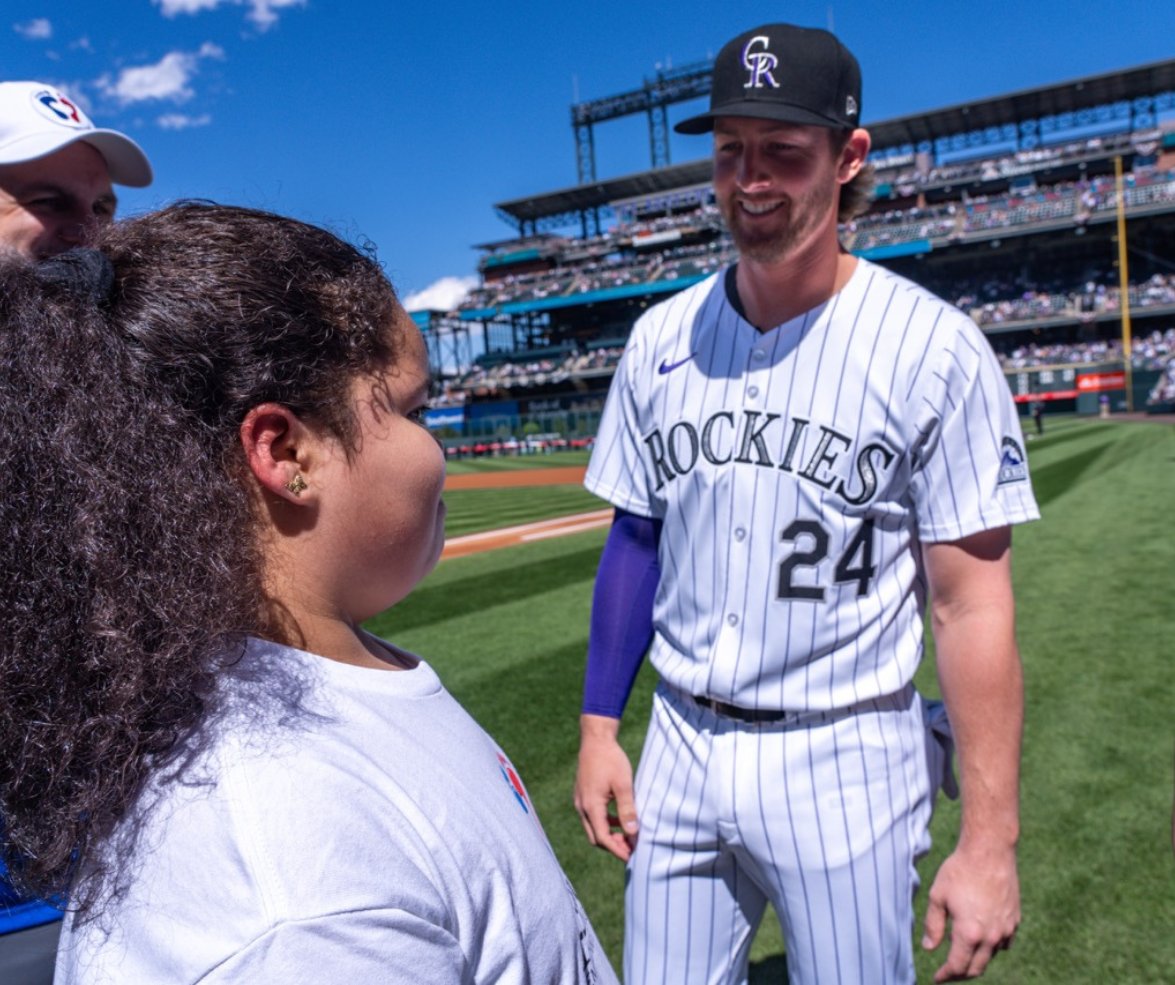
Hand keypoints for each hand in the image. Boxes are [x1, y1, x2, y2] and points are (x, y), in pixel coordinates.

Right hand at [574, 714, 637, 860]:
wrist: (595, 739)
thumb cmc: (611, 759)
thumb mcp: (624, 784)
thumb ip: (627, 810)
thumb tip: (633, 834)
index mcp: (591, 806)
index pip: (603, 839)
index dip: (618, 850)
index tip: (633, 857)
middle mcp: (582, 807)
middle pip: (595, 837)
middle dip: (613, 846)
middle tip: (633, 849)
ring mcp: (580, 801)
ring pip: (593, 828)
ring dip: (610, 835)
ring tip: (629, 836)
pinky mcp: (583, 796)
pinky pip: (593, 817)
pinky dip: (606, 823)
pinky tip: (620, 819)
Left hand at [922, 844, 1018, 980]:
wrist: (989, 851)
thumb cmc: (959, 871)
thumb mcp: (938, 896)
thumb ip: (933, 926)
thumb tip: (929, 948)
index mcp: (970, 933)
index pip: (958, 967)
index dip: (946, 975)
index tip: (936, 978)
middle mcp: (991, 936)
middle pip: (976, 968)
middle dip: (960, 974)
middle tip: (948, 972)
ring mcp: (1006, 929)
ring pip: (991, 956)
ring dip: (976, 959)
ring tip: (961, 953)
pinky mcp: (1015, 920)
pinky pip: (1004, 943)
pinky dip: (991, 947)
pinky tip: (981, 939)